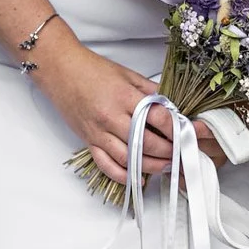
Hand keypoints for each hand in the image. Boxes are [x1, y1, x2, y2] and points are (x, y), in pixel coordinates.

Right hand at [28, 34, 236, 184]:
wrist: (61, 70)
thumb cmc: (93, 70)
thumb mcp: (129, 75)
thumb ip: (151, 92)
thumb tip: (172, 108)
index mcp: (124, 97)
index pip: (158, 118)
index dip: (175, 129)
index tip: (187, 133)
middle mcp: (111, 117)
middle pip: (146, 143)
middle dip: (168, 151)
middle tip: (180, 153)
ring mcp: (98, 132)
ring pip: (129, 158)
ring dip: (150, 166)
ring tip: (166, 166)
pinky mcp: (88, 141)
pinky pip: (107, 165)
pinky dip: (123, 176)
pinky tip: (138, 178)